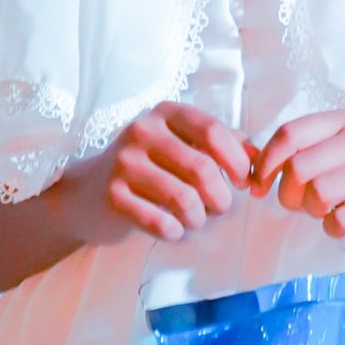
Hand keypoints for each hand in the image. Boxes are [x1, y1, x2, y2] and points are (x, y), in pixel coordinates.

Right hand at [69, 103, 250, 245]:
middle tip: (219, 208)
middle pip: (202, 168)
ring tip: (195, 219)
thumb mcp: (179, 143)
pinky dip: (175, 232)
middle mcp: (142, 131)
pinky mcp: (113, 196)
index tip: (243, 182)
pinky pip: (160, 222)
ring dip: (199, 217)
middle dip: (220, 197)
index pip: (212, 131)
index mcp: (164, 113)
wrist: (86, 193)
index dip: (237, 160)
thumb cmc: (146, 166)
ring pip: (184, 198)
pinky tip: (172, 229)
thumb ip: (218, 144)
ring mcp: (124, 162)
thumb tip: (258, 156)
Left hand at [252, 108, 344, 254]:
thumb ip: (304, 154)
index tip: (258, 186)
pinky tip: (343, 224)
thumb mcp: (342, 157)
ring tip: (326, 212)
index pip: (290, 133)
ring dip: (313, 212)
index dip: (265, 162)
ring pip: (320, 191)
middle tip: (298, 206)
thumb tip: (252, 163)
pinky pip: (343, 218)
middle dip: (289, 193)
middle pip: (300, 166)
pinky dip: (334, 228)